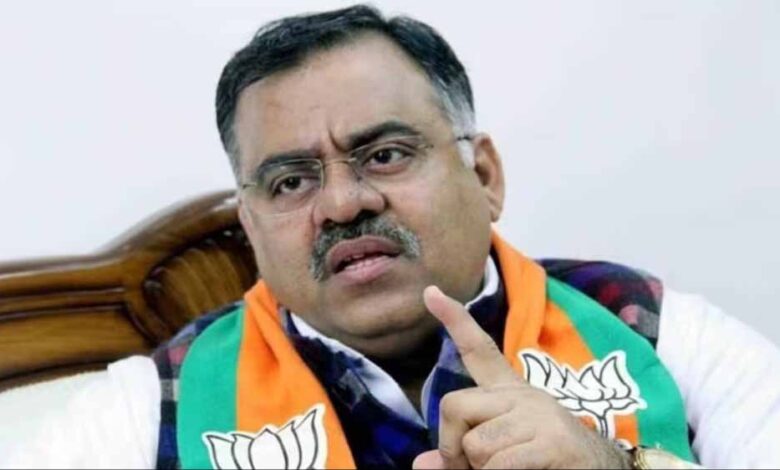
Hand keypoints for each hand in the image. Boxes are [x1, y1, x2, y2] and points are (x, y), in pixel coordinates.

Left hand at [412, 286, 630, 469]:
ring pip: (475, 443)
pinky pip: (499, 463)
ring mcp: (540, 414)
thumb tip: (422, 464)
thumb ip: (462, 451)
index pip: (479, 349)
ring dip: (480, 469)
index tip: (431, 292)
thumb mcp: (498, 453)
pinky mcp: (554, 441)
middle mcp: (523, 395)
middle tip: (469, 467)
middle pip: (455, 405)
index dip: (454, 320)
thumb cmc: (544, 463)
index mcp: (510, 392)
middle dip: (452, 445)